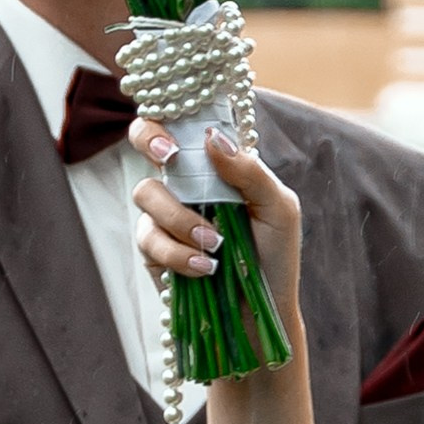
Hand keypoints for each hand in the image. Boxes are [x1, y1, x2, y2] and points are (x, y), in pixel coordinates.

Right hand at [132, 126, 303, 344]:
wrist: (262, 309)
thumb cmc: (275, 254)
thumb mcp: (278, 208)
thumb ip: (249, 171)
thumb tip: (212, 138)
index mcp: (216, 164)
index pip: (185, 123)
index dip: (170, 113)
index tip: (178, 131)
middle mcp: (186, 181)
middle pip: (144, 140)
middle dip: (149, 139)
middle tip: (168, 156)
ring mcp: (165, 214)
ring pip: (146, 193)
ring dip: (180, 218)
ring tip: (215, 244)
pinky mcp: (154, 249)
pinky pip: (149, 239)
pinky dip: (178, 253)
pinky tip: (205, 267)